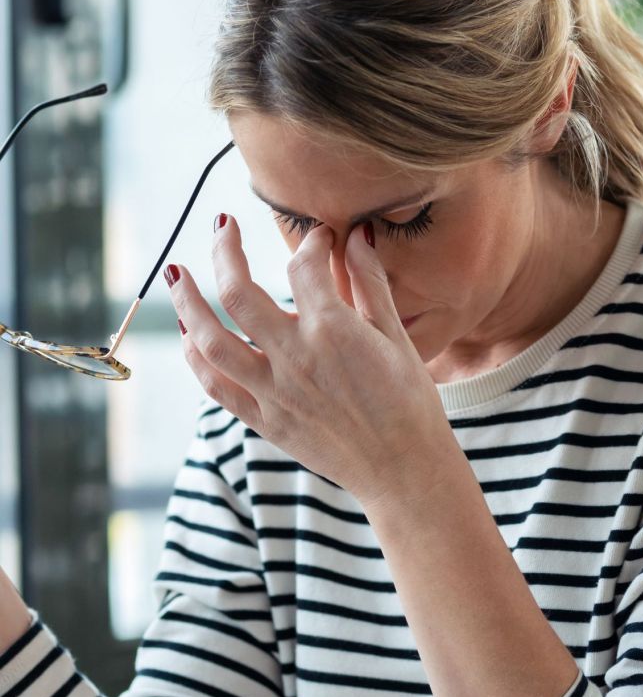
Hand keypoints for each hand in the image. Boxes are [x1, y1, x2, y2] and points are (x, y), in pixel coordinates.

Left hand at [165, 215, 454, 507]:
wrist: (403, 470)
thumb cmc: (410, 403)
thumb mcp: (396, 337)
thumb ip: (370, 283)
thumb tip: (359, 234)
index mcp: (332, 330)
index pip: (303, 266)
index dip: (311, 242)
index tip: (319, 239)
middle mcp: (294, 357)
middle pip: (237, 291)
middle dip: (224, 249)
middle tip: (222, 226)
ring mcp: (274, 391)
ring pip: (210, 340)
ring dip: (187, 303)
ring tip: (177, 274)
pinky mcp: (266, 421)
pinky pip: (217, 386)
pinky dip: (196, 359)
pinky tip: (190, 337)